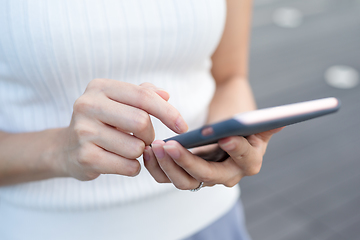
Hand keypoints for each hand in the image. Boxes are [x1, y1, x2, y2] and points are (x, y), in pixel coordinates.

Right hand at [57, 79, 187, 180]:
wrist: (66, 148)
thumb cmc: (102, 122)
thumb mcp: (118, 101)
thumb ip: (143, 94)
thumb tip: (165, 95)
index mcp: (100, 87)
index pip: (143, 96)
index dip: (168, 112)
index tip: (182, 127)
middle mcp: (87, 105)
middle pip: (141, 122)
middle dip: (150, 135)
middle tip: (143, 138)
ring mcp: (83, 132)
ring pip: (136, 147)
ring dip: (140, 152)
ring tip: (126, 148)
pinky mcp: (84, 157)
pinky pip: (129, 166)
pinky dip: (133, 167)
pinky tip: (120, 161)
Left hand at [144, 128, 282, 189]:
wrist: (224, 118)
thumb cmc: (238, 114)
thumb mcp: (252, 117)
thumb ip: (263, 122)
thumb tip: (279, 121)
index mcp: (249, 161)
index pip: (245, 159)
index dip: (237, 149)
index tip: (225, 136)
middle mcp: (228, 174)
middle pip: (208, 176)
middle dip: (187, 162)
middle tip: (170, 145)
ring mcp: (205, 176)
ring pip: (184, 181)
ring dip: (167, 165)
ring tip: (155, 145)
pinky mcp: (187, 173)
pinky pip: (169, 177)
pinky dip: (157, 167)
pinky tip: (148, 150)